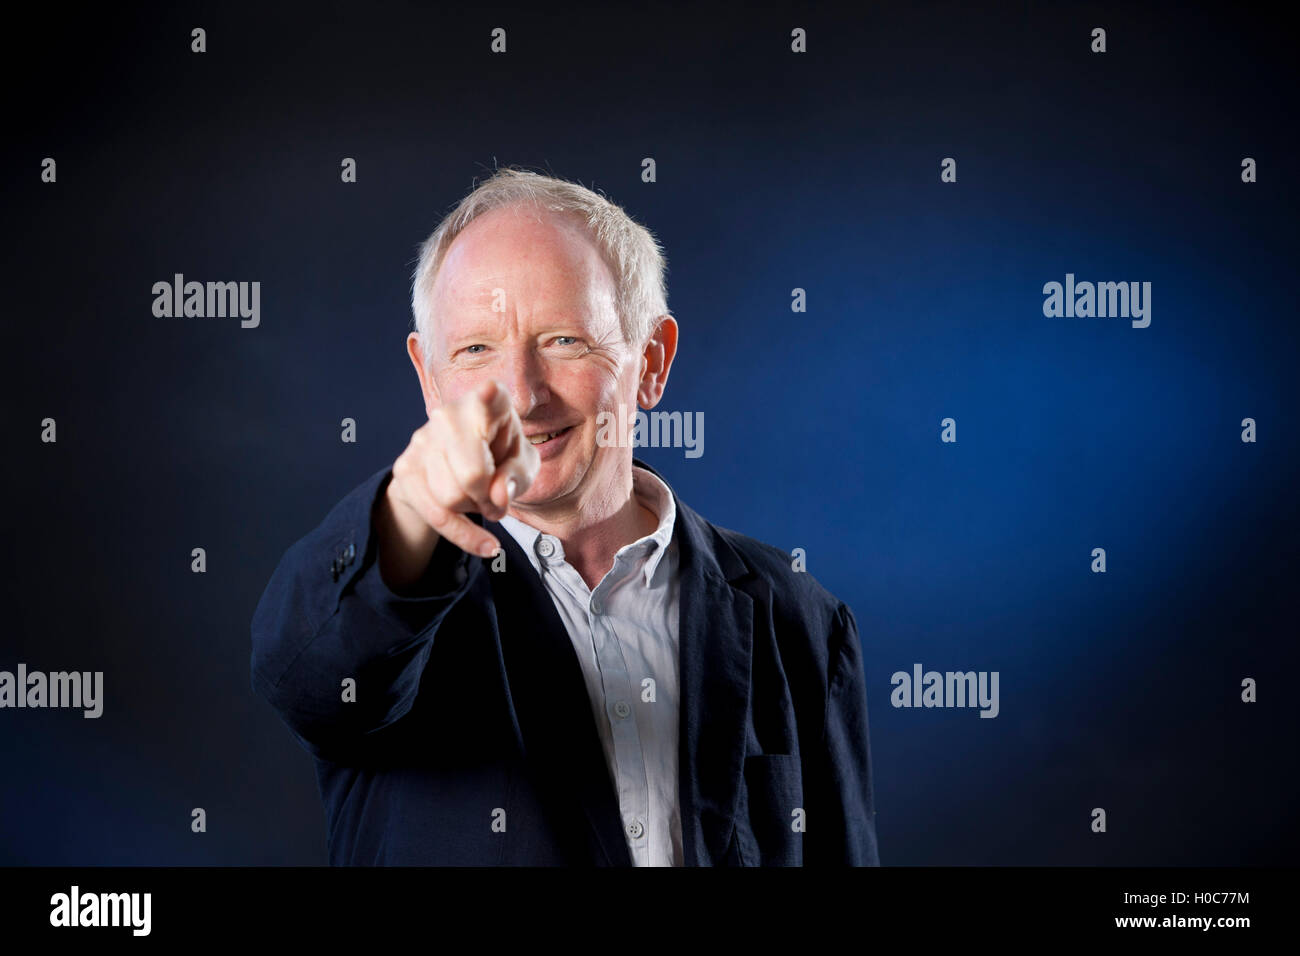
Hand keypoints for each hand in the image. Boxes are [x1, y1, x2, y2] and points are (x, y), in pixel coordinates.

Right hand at [384, 379, 540, 559]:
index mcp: (489, 403)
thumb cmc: (501, 460)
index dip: (488, 397)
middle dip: (489, 499)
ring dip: (474, 511)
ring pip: (451, 497)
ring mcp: (422, 439)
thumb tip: (497, 496)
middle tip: (498, 502)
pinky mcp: (405, 467)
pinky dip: (464, 535)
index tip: (489, 391)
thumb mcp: (523, 466)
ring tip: (483, 502)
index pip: (490, 398)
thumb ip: (518, 477)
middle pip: (471, 475)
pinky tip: (484, 544)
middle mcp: (450, 414)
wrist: (460, 472)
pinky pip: (435, 514)